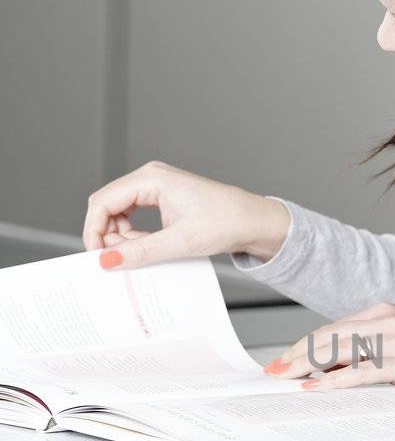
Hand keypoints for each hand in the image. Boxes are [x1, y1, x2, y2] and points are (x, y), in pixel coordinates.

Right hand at [82, 160, 290, 269]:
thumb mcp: (180, 241)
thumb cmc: (226, 221)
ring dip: (122, 238)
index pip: (103, 202)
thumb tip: (109, 261)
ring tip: (138, 257)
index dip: (94, 231)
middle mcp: (150, 178)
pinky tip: (147, 250)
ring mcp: (156, 188)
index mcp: (151, 179)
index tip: (97, 257)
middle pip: (108, 206)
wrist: (254, 221)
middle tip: (118, 261)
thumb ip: (141, 251)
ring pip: (119, 213)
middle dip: (108, 236)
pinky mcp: (163, 200)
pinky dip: (135, 236)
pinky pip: (134, 217)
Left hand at [263, 302, 394, 406]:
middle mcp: (388, 320)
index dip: (303, 345)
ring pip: (340, 349)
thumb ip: (367, 353)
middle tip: (272, 372)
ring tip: (285, 378)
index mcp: (385, 313)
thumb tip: (325, 370)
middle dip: (296, 354)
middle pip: (330, 335)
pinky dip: (334, 379)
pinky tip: (316, 387)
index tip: (282, 361)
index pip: (333, 329)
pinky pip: (361, 371)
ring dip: (307, 365)